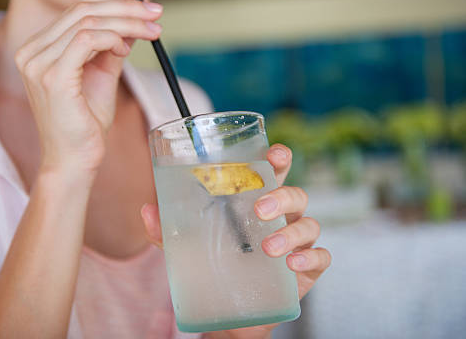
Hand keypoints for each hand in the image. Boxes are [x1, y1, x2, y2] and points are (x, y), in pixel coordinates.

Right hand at [14, 0, 162, 173]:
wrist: (74, 160)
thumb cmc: (86, 123)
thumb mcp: (101, 75)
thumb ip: (110, 46)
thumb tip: (132, 20)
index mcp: (39, 48)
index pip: (76, 8)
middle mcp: (32, 51)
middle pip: (82, 8)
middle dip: (125, 3)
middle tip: (156, 8)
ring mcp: (38, 63)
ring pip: (88, 20)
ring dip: (127, 21)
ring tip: (153, 29)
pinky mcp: (52, 77)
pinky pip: (87, 39)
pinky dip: (113, 37)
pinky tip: (128, 47)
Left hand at [141, 144, 331, 338]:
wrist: (229, 313)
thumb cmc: (212, 265)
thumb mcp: (185, 248)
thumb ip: (166, 230)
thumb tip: (146, 210)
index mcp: (256, 202)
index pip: (273, 172)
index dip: (279, 158)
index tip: (275, 154)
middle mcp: (281, 217)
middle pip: (296, 194)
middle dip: (282, 196)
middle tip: (260, 209)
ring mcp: (296, 242)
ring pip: (309, 224)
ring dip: (291, 233)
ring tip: (268, 249)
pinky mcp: (305, 270)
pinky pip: (320, 257)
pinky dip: (310, 257)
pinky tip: (292, 264)